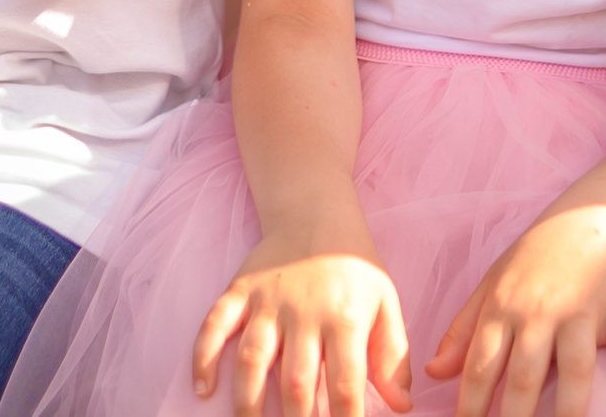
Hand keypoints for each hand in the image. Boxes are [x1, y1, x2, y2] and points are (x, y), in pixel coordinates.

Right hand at [193, 232, 413, 416]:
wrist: (316, 208)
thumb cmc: (354, 263)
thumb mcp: (385, 301)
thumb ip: (393, 355)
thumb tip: (402, 406)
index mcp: (345, 316)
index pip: (345, 383)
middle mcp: (304, 310)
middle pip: (296, 381)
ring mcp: (267, 300)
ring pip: (253, 359)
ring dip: (249, 403)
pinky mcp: (240, 289)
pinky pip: (216, 324)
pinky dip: (204, 356)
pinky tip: (203, 388)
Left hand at [430, 207, 605, 416]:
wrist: (588, 216)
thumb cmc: (533, 259)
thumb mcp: (490, 286)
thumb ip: (463, 331)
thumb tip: (433, 371)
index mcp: (504, 308)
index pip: (482, 365)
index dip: (471, 404)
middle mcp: (541, 311)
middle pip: (527, 375)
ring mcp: (584, 310)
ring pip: (577, 368)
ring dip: (571, 410)